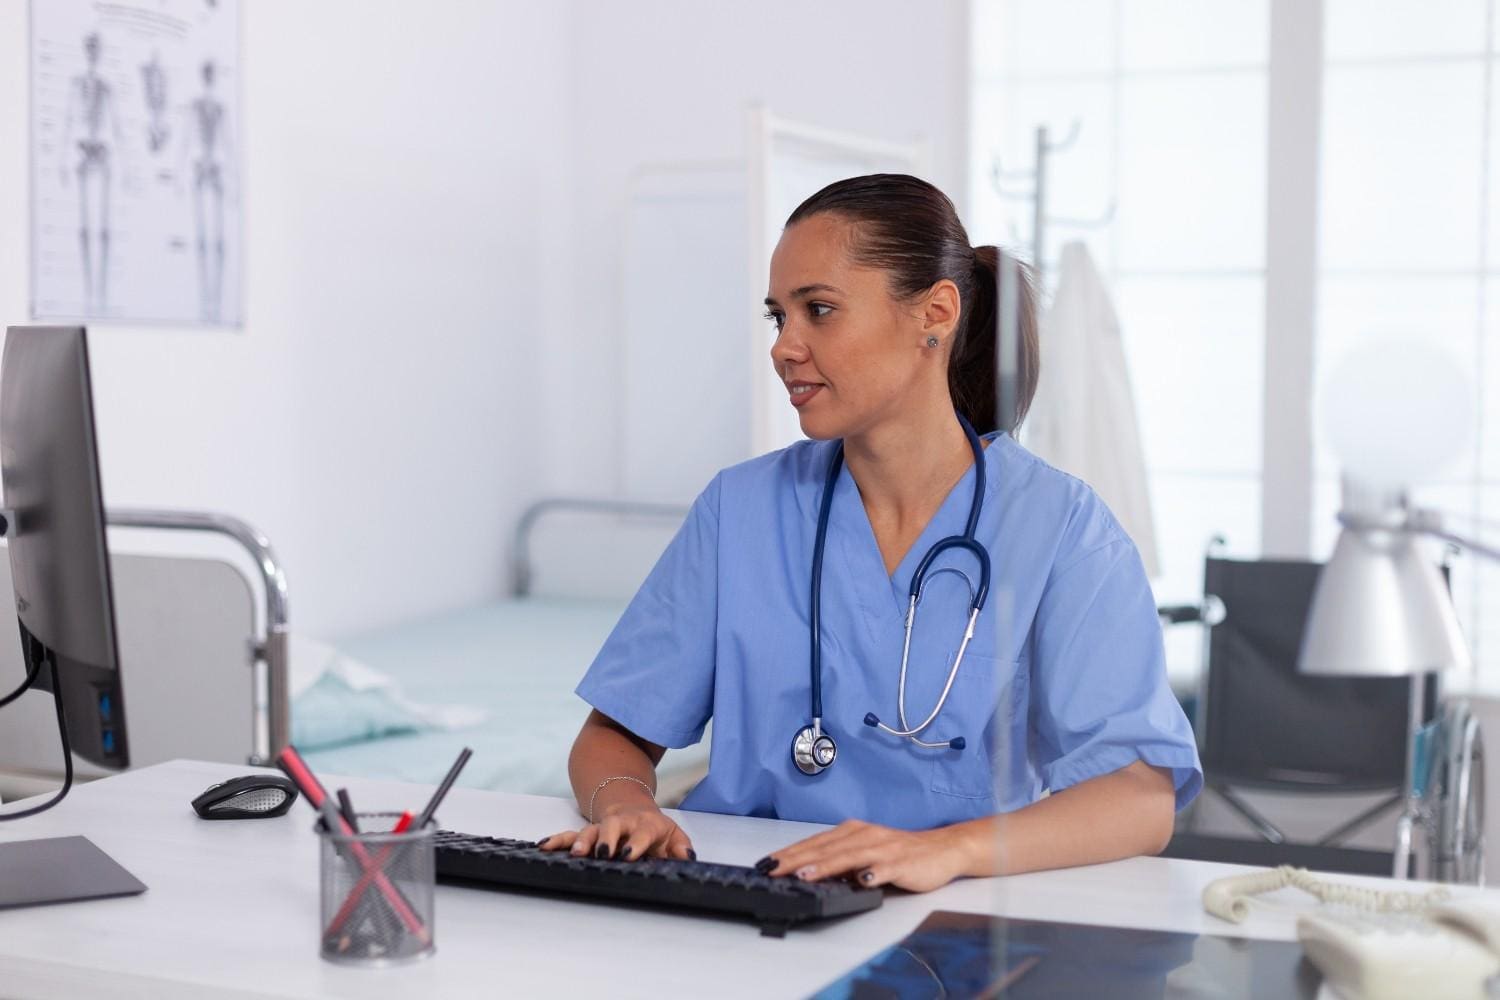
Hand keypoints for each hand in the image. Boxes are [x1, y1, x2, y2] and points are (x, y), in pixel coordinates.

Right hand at [536, 802, 694, 861]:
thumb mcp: (674, 837)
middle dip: (605, 838)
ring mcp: (603, 826)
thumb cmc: (655, 830)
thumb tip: (688, 859)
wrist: (634, 807)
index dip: (636, 842)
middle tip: (601, 853)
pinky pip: (570, 835)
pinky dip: (557, 840)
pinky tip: (544, 846)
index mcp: (646, 824)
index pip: (642, 832)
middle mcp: (622, 823)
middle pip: (612, 826)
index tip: (628, 854)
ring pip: (589, 830)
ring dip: (581, 841)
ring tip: (574, 854)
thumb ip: (681, 849)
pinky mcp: (588, 833)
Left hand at [756, 819, 973, 892]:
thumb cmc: (900, 853)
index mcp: (852, 832)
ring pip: (849, 856)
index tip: (767, 863)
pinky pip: (884, 869)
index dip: (790, 853)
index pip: (815, 843)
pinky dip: (871, 874)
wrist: (942, 849)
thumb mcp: (864, 853)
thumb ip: (840, 862)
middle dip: (797, 859)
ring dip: (826, 866)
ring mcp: (883, 848)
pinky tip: (861, 881)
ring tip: (804, 875)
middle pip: (825, 848)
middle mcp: (864, 835)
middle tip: (773, 870)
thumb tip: (809, 874)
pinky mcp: (901, 863)